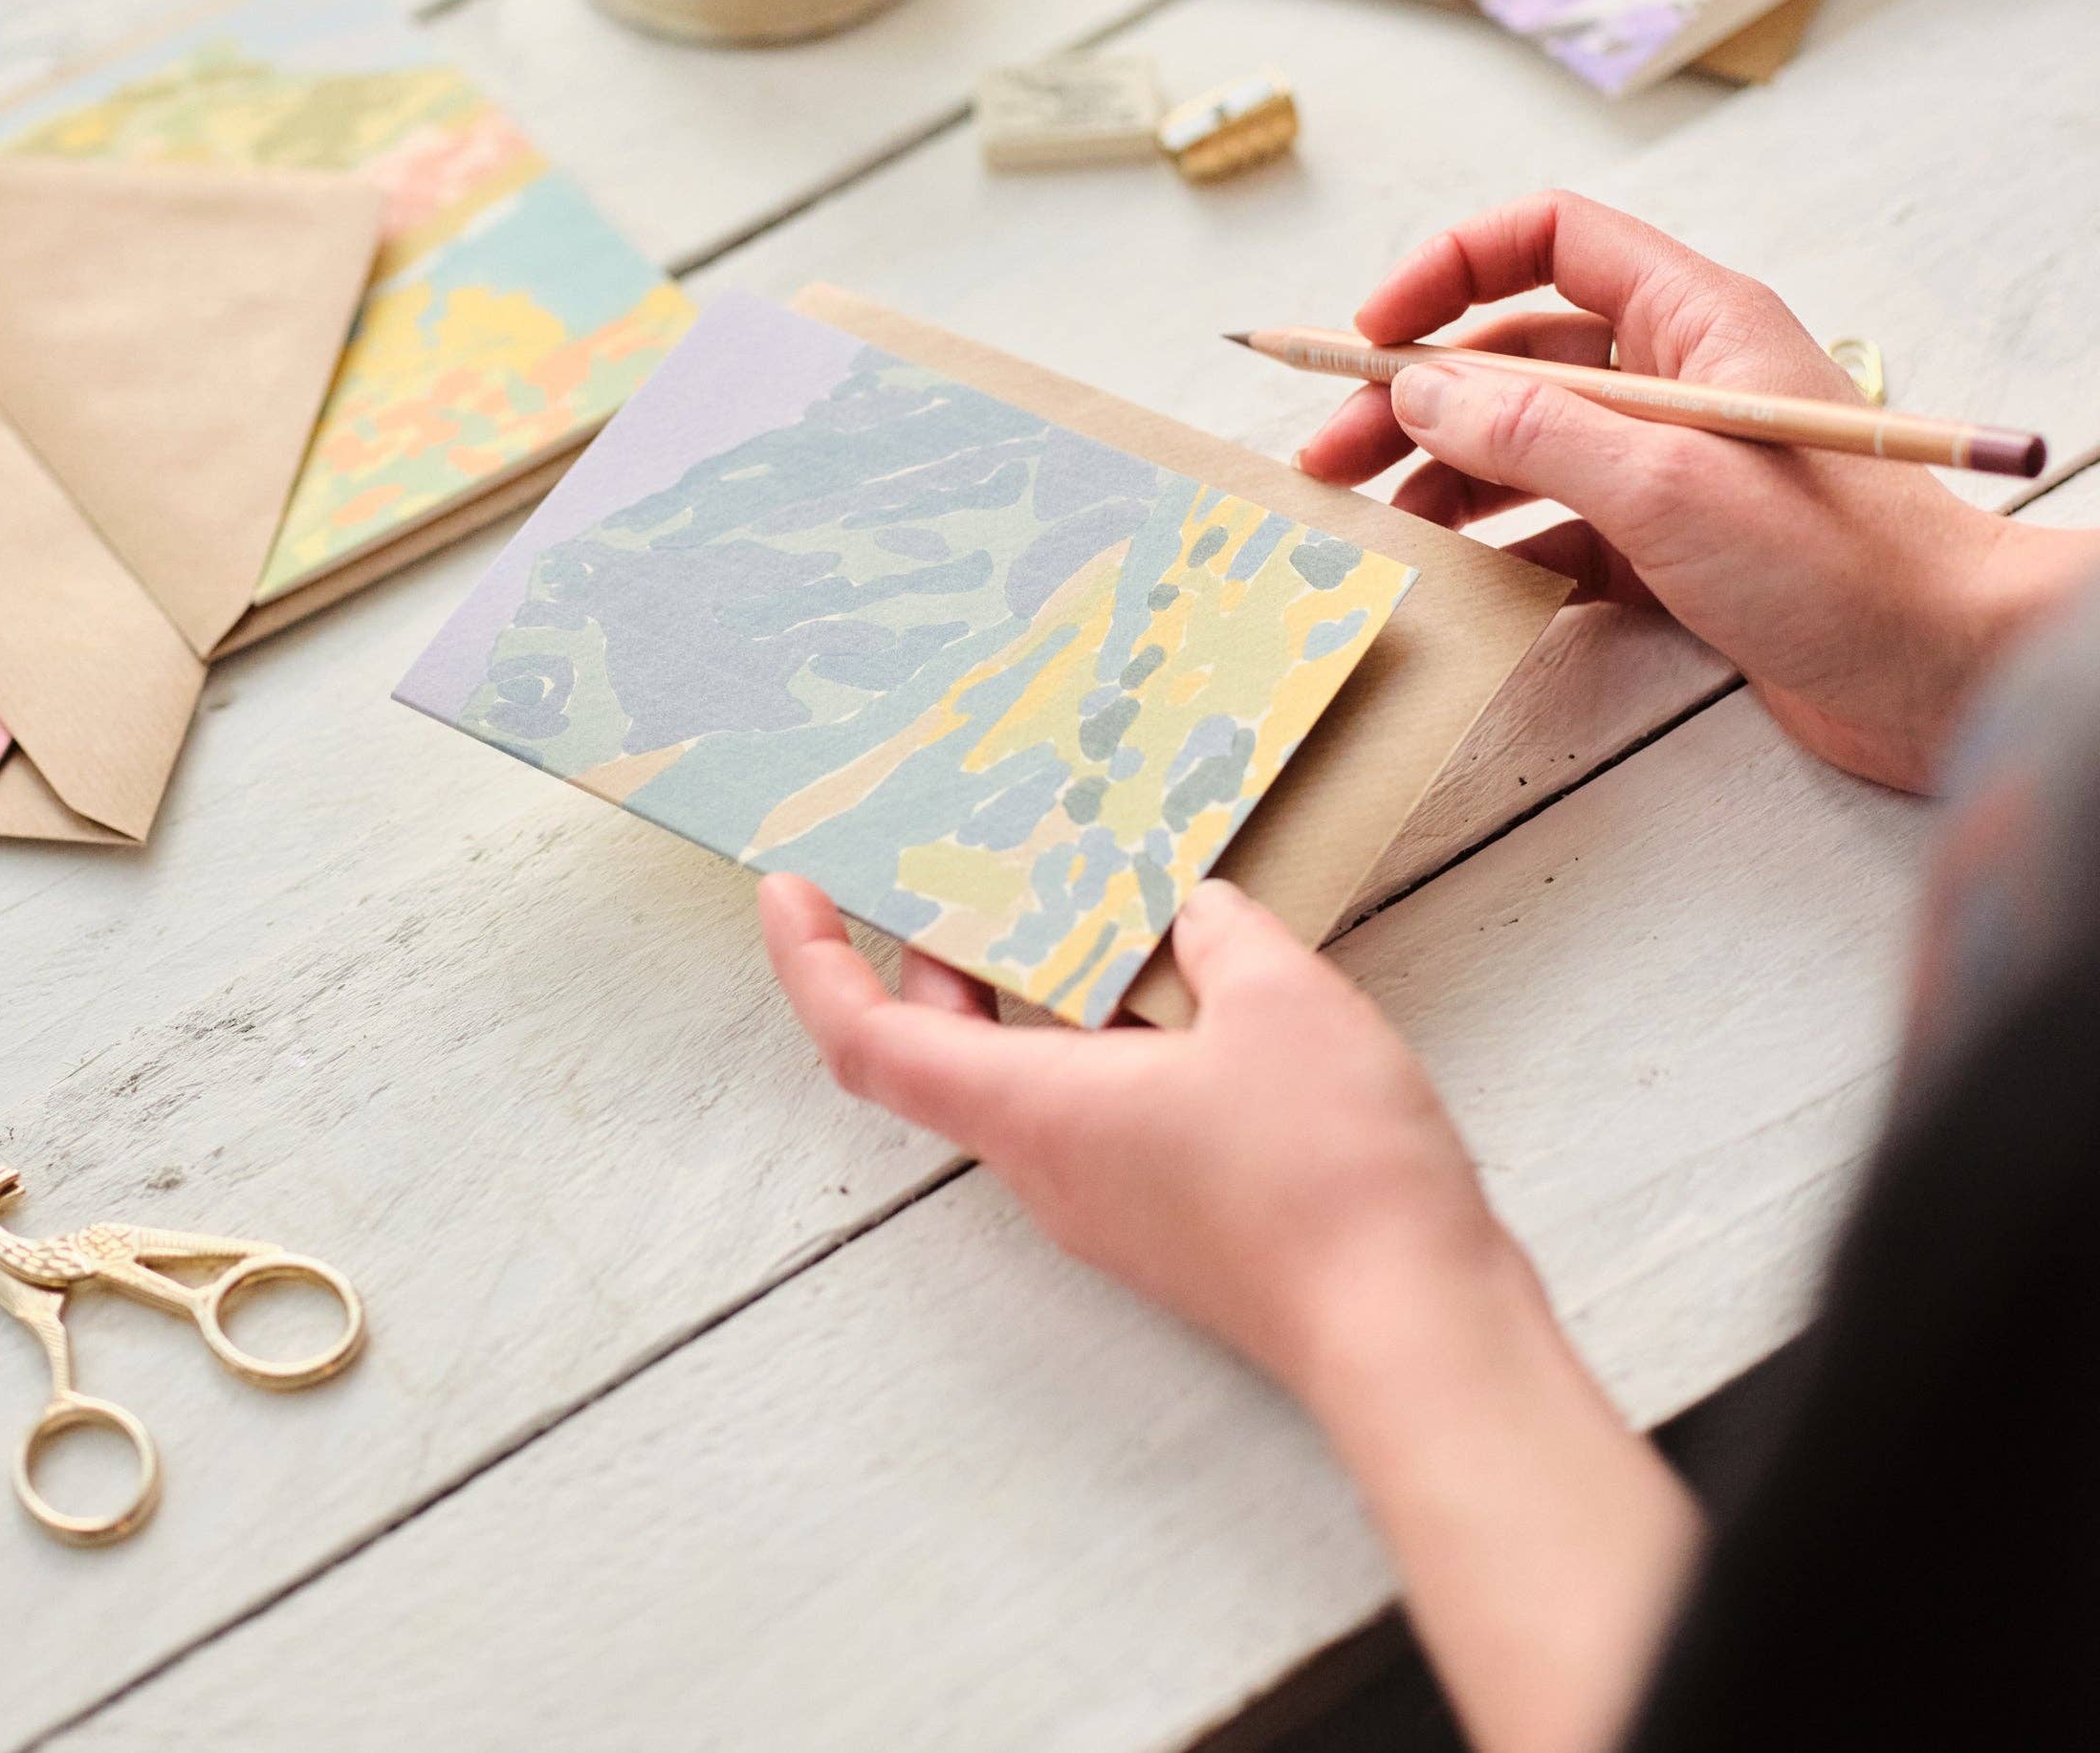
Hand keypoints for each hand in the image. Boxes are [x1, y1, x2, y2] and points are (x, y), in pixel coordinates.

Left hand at [761, 870, 1509, 1402]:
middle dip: (942, 957)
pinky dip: (1108, 1040)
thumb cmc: (1325, 1172)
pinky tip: (1189, 986)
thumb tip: (1197, 914)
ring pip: (1031, 1084)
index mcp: (1035, 1110)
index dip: (813, 963)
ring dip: (1038, 995)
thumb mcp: (1278, 1000)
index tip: (790, 889)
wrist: (1412, 1333)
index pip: (871, 1043)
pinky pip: (1102, 1115)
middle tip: (969, 868)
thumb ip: (1222, 936)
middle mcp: (1050, 1167)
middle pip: (945, 1056)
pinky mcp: (1173, 1224)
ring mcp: (1111, 1205)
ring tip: (1090, 902)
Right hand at [1298, 192, 2091, 791]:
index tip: (1372, 333)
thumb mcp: (1665, 485)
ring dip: (1443, 472)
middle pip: (1512, 355)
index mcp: (1692, 321)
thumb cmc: (1844, 566)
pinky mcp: (1676, 547)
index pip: (1545, 241)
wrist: (1950, 677)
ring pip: (1526, 443)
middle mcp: (1679, 379)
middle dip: (1414, 396)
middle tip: (1331, 453)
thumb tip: (1418, 391)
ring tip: (1373, 520)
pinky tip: (1457, 576)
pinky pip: (1560, 526)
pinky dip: (1501, 545)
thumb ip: (1532, 432)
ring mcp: (1675, 464)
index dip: (1446, 270)